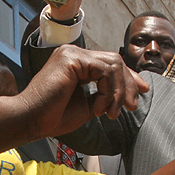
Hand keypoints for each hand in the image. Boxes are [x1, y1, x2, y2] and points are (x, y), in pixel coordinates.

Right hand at [20, 45, 148, 139]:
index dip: (129, 78)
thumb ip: (104, 96)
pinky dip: (108, 91)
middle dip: (129, 85)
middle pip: (116, 62)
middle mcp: (75, 54)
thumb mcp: (88, 105)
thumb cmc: (53, 116)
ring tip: (112, 112)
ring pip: (113, 65)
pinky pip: (104, 70)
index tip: (143, 91)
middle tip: (131, 107)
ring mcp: (72, 54)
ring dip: (119, 91)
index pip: (111, 64)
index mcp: (78, 64)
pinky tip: (99, 107)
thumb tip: (124, 95)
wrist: (32, 121)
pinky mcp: (71, 58)